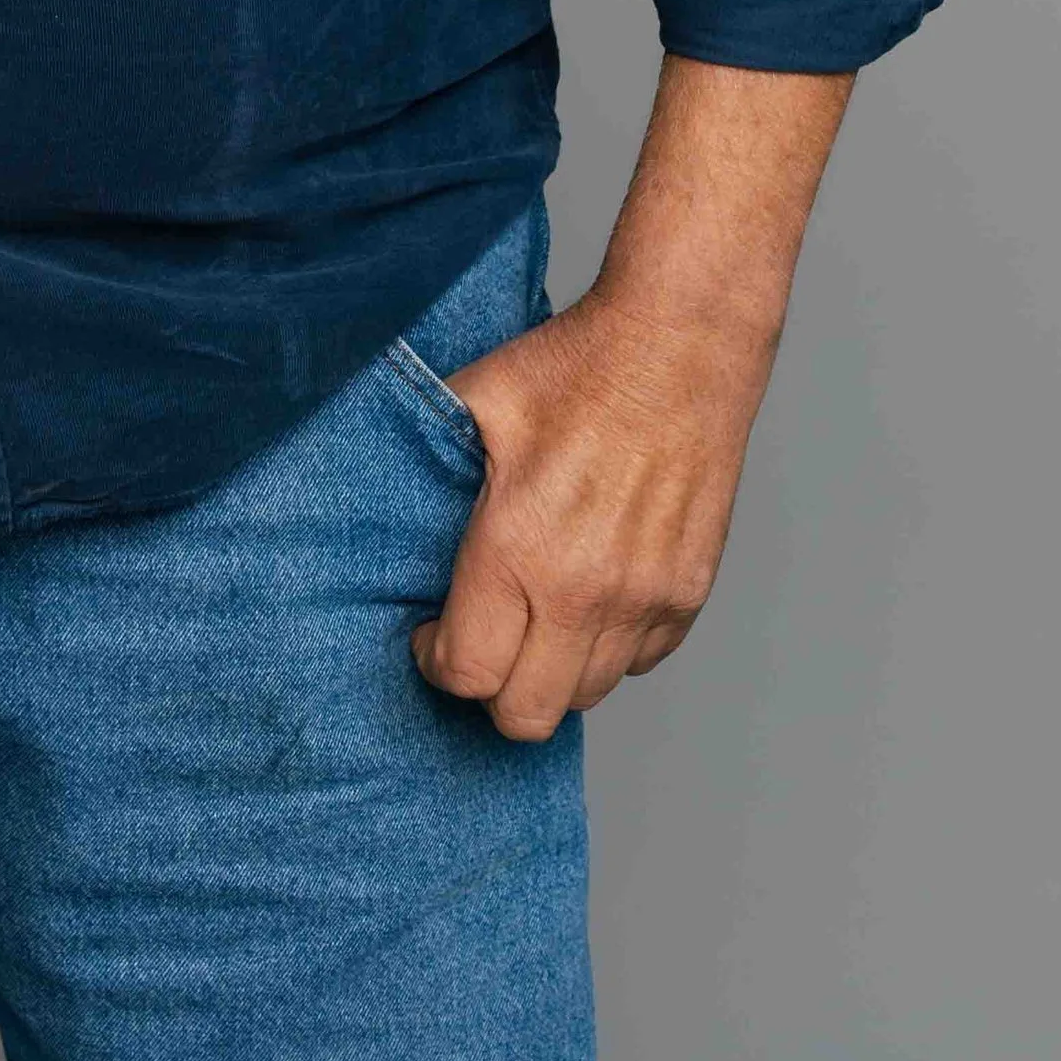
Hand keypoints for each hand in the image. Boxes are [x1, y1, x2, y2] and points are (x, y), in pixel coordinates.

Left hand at [409, 290, 771, 740]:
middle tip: (479, 640)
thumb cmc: (576, 367)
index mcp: (519, 547)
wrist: (679, 345)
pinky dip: (610, 647)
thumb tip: (371, 476)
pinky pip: (642, 661)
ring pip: (588, 695)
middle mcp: (586, 591)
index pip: (468, 671)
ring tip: (532, 617)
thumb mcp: (474, 399)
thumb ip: (424, 455)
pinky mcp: (689, 592)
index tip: (430, 635)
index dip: (437, 663)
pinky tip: (589, 596)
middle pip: (526, 715)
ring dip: (551, 670)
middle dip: (489, 690)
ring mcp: (645, 599)